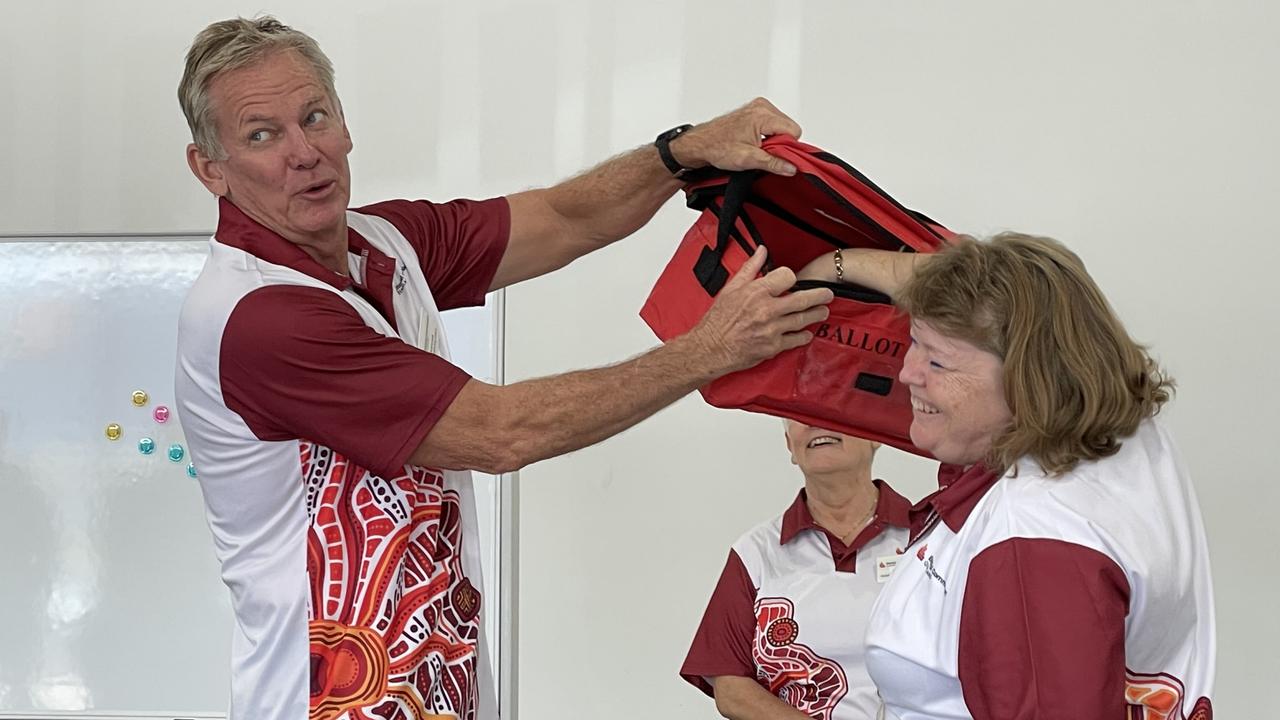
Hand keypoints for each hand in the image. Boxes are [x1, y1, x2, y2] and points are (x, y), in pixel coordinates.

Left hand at [670, 98, 801, 176]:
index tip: (774, 156)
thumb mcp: (747, 159)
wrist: (701, 144)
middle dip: (779, 144)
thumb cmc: (717, 147)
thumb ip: (773, 163)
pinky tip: (754, 142)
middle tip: (761, 152)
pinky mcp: (756, 111)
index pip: (793, 131)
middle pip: (789, 128)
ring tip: (755, 147)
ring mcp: (759, 107)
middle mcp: (762, 106)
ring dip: (773, 140)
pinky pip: (774, 124)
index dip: (787, 147)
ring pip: (782, 127)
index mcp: (762, 114)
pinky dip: (768, 135)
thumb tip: (791, 167)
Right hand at [686, 245, 832, 372]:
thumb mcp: (731, 289)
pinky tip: (808, 333)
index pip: (787, 277)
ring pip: (803, 319)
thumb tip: (762, 251)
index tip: (793, 281)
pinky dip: (804, 336)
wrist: (710, 348)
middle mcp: (767, 310)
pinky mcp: (773, 347)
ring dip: (816, 314)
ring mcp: (772, 330)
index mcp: (757, 292)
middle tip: (828, 294)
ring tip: (823, 311)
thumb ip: (750, 268)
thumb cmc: (717, 320)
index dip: (792, 277)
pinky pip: (795, 340)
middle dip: (819, 296)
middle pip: (803, 299)